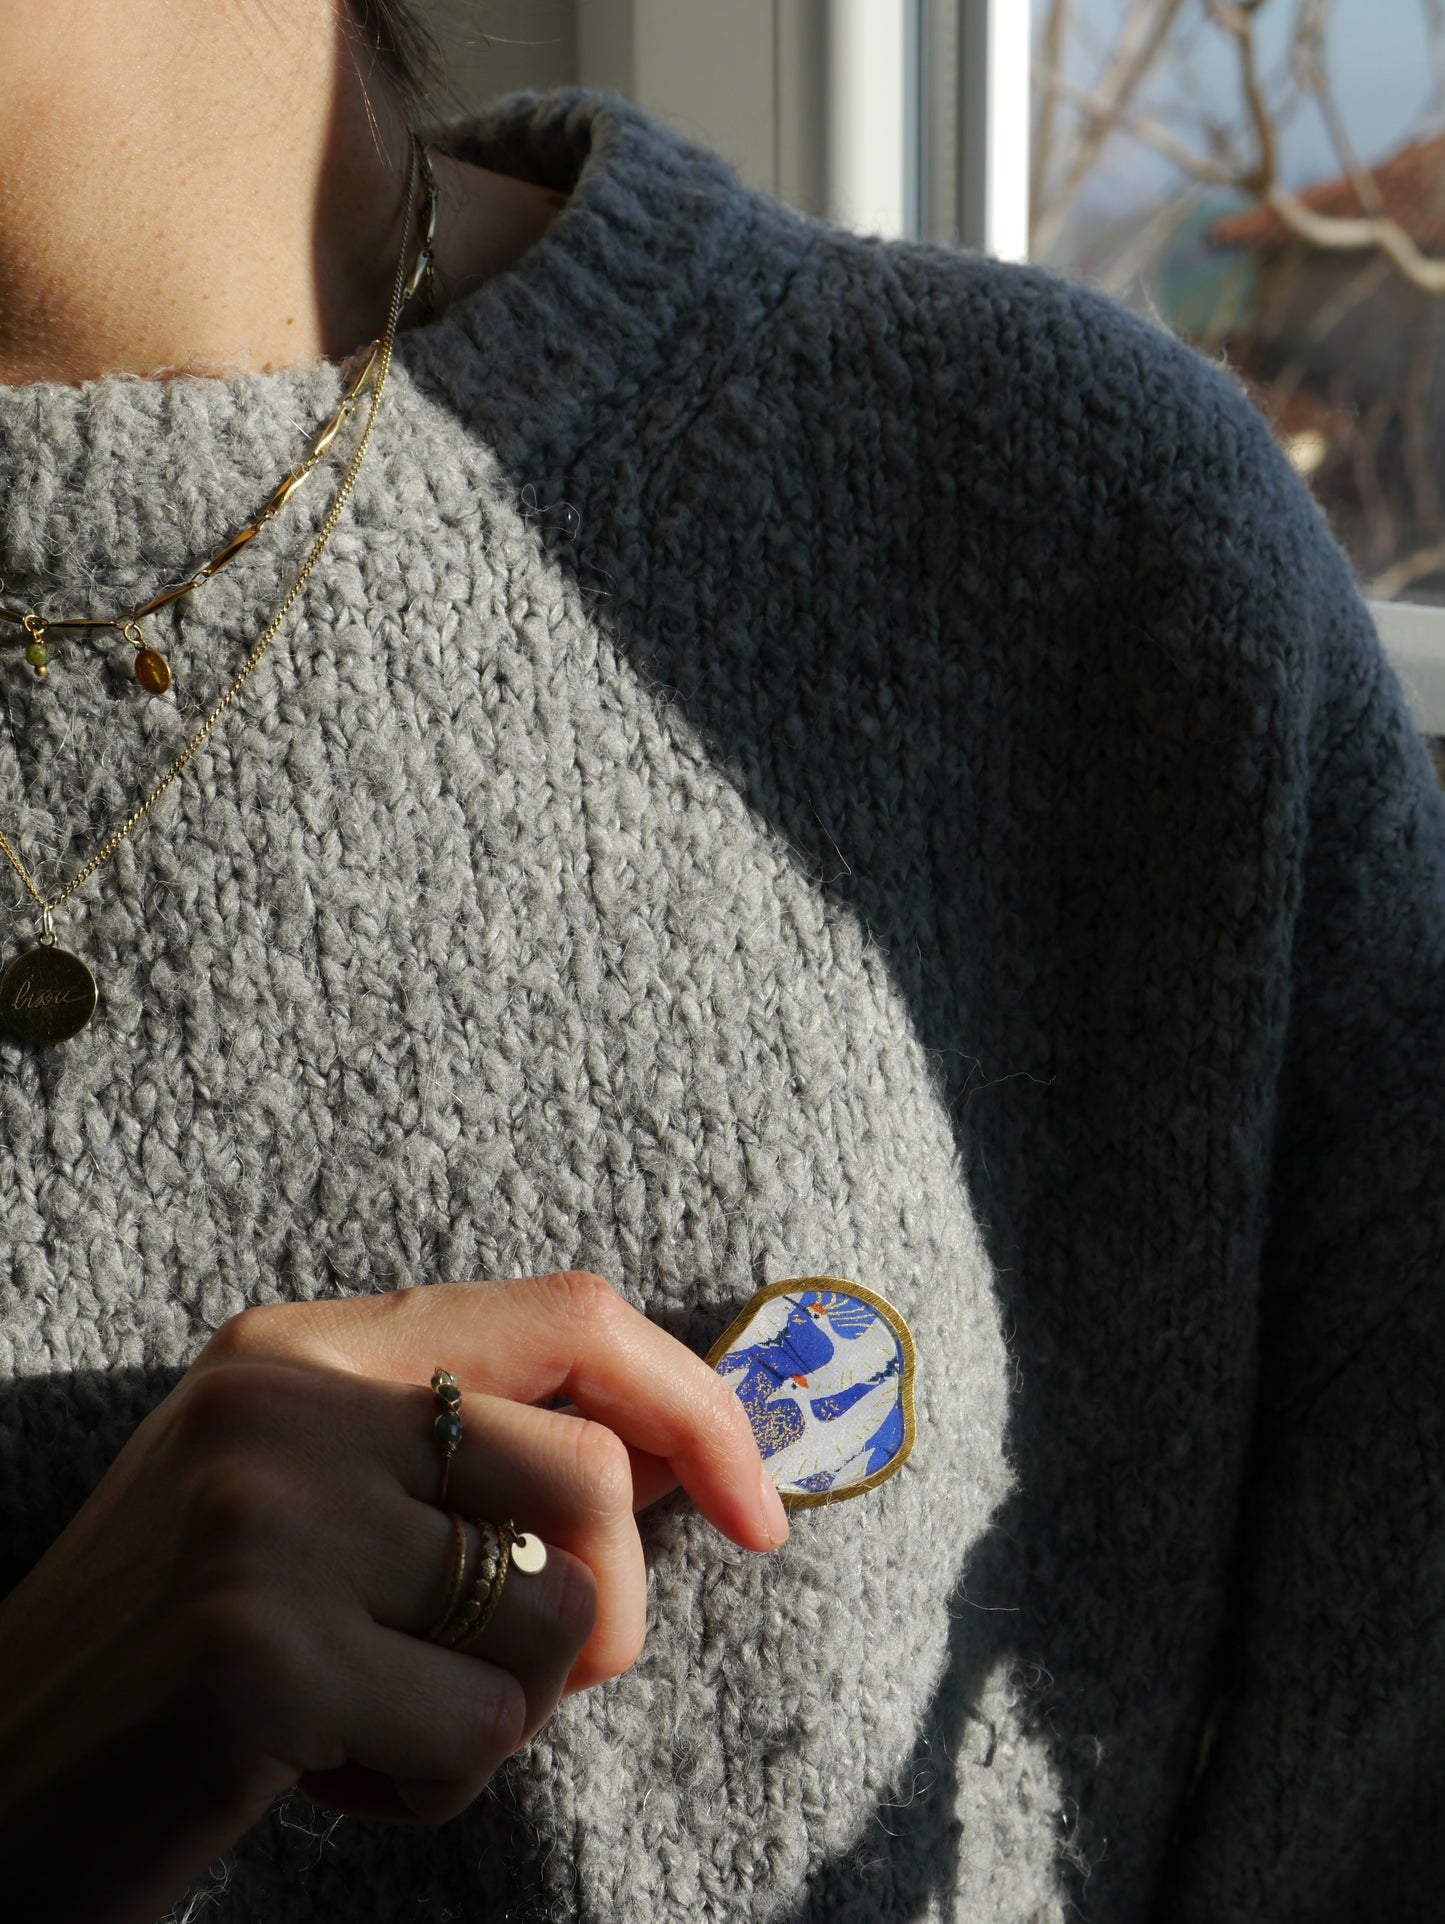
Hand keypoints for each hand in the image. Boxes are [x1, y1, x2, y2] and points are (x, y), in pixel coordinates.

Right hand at [0, 1271, 787, 1923]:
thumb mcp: (307, 1507)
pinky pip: (484, 1735)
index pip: (573, 1313)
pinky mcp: (253, 1661)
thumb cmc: (183, 1661)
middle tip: (505, 1683)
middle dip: (605, 1614)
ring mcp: (262, 1522)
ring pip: (560, 1614)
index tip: (761, 1511)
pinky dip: (437, 1789)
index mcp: (302, 1346)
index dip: (697, 1406)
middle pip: (591, 1474)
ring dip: (505, 1712)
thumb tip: (677, 1458)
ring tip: (380, 1722)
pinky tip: (324, 1779)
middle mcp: (281, 1402)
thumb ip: (461, 1453)